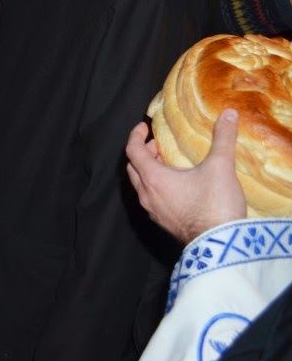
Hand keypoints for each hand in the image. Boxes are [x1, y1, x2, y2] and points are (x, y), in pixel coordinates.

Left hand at [125, 109, 246, 244]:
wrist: (220, 246)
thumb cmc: (215, 205)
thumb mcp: (220, 167)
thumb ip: (223, 138)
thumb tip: (228, 114)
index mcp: (153, 178)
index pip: (132, 151)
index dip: (135, 135)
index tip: (143, 126)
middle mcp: (147, 195)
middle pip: (133, 168)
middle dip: (142, 154)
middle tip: (158, 146)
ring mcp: (153, 212)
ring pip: (141, 186)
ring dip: (149, 172)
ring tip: (168, 165)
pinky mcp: (164, 223)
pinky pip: (151, 200)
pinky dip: (156, 188)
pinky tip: (176, 189)